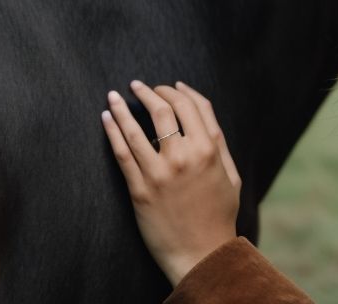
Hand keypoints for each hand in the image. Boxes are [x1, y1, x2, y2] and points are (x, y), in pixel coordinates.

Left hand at [101, 80, 241, 285]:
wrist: (201, 252)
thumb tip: (203, 109)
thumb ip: (219, 141)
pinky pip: (122, 153)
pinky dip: (113, 131)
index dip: (178, 90)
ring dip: (122, 107)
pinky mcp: (140, 190)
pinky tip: (107, 118)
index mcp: (208, 150)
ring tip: (113, 96)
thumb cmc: (219, 213)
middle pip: (163, 110)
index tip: (167, 85)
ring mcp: (159, 173)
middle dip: (149, 92)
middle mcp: (183, 157)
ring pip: (135, 129)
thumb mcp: (231, 174)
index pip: (191, 105)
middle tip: (138, 86)